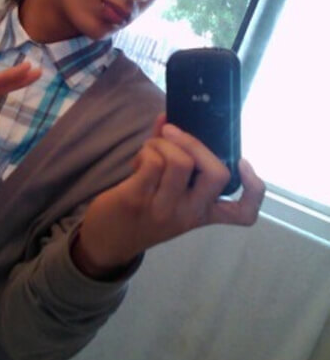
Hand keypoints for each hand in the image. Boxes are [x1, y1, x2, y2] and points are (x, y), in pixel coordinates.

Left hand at [74, 113, 265, 275]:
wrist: (107, 242)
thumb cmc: (141, 209)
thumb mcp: (166, 192)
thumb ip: (171, 153)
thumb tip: (168, 117)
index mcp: (202, 213)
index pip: (243, 214)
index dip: (254, 188)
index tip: (242, 163)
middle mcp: (189, 213)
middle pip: (215, 173)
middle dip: (194, 142)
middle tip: (172, 133)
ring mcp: (165, 208)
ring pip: (180, 160)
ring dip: (163, 142)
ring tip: (151, 148)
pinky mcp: (138, 199)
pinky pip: (153, 161)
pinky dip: (147, 149)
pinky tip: (138, 159)